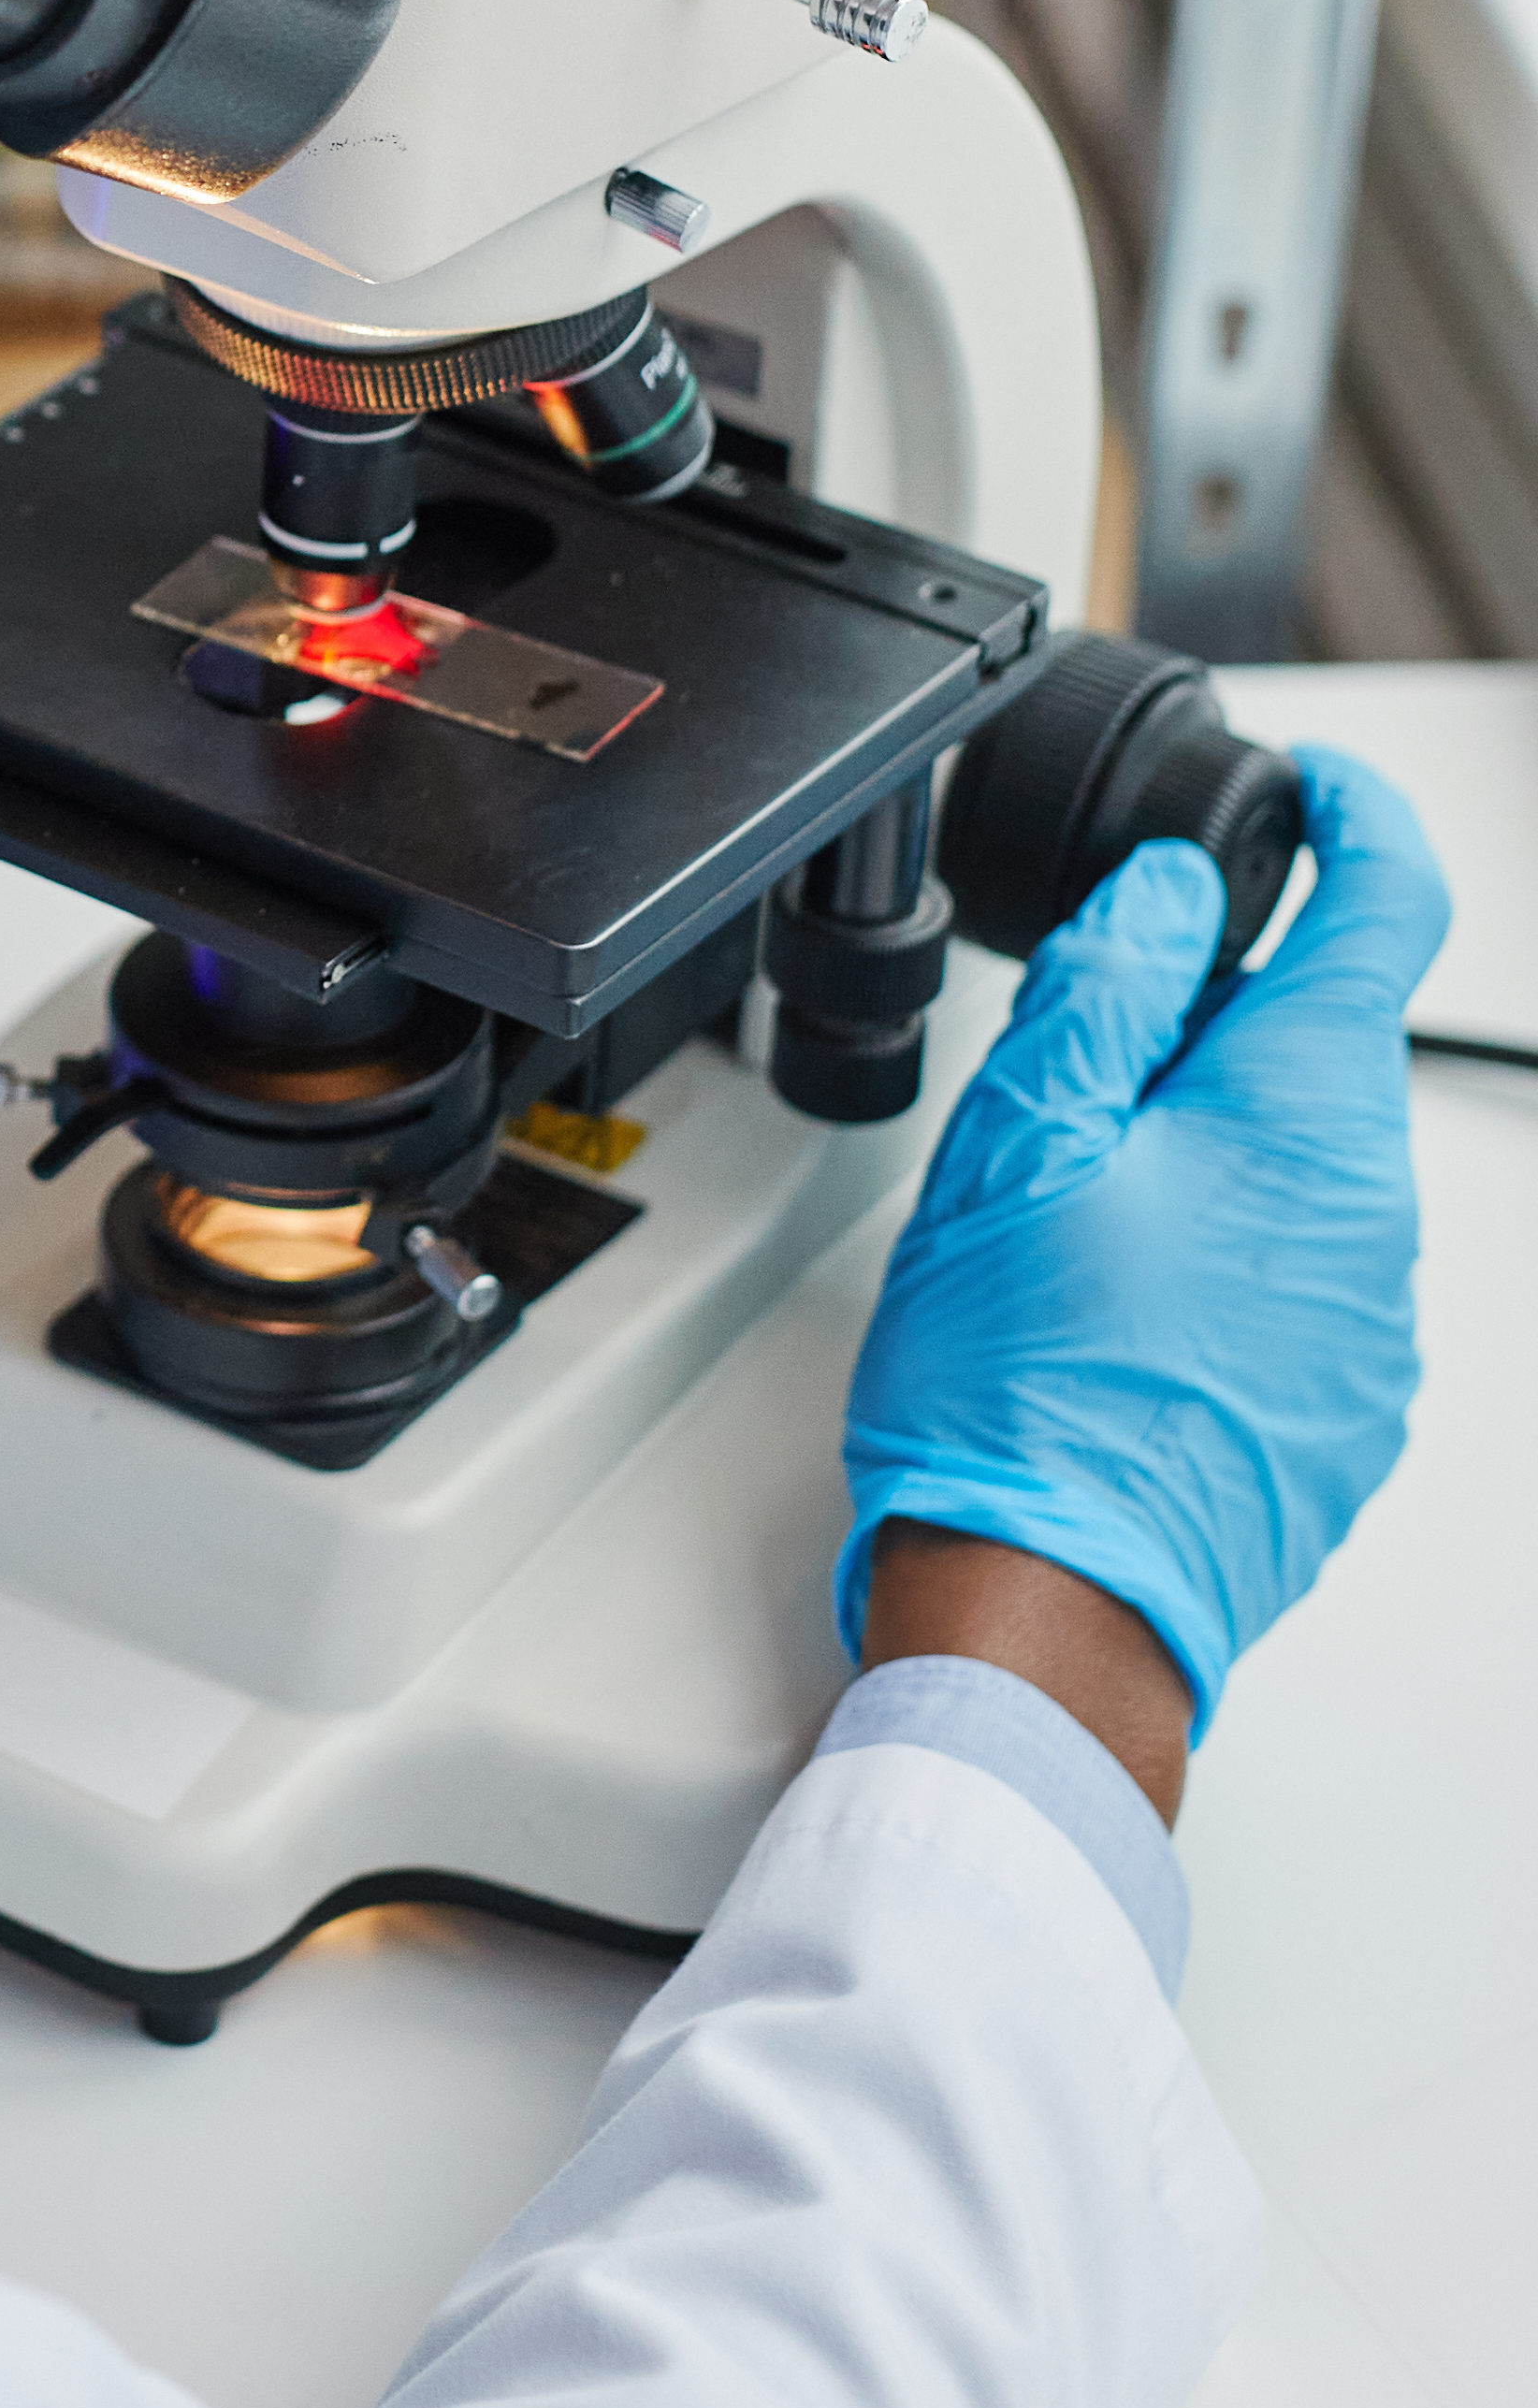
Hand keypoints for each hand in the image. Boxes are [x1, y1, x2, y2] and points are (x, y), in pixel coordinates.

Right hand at [837, 749, 1447, 1733]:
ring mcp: (1377, 1320)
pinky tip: (1118, 1321)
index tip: (1309, 794)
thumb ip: (1107, 984)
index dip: (1354, 817)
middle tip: (1075, 1079)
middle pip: (1322, 1049)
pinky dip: (1229, 1265)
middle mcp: (1376, 1209)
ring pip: (1306, 1172)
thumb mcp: (1018, 1140)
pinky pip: (1305, 1282)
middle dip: (1218, 1031)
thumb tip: (1177, 892)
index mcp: (1304, 1110)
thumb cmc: (1018, 1387)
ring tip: (1074, 1231)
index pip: (1389, 901)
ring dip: (1214, 1157)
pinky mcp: (1352, 1408)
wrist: (1050, 1612)